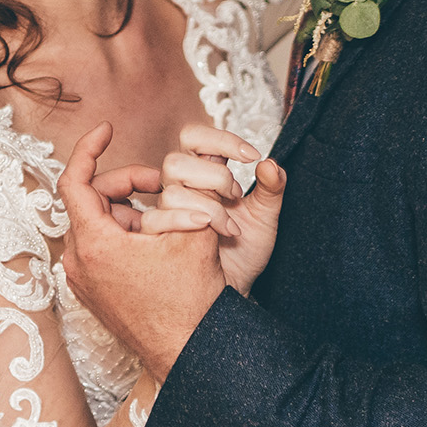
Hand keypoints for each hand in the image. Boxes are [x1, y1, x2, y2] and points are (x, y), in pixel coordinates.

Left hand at [59, 122, 228, 382]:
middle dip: (125, 184)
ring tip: (164, 215)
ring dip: (128, 211)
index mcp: (95, 244)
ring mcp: (84, 281)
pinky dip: (123, 234)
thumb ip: (191, 191)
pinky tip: (155, 239)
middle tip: (158, 183)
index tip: (107, 130)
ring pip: (97, 225)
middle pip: (90, 201)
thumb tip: (195, 163)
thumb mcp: (196, 233)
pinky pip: (100, 249)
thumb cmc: (191, 300)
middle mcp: (80, 263)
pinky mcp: (94, 294)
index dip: (89, 148)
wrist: (190, 353)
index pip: (74, 180)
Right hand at [158, 125, 288, 295]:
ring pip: (170, 190)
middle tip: (237, 195)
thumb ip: (272, 188)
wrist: (236, 289)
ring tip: (230, 225)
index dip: (220, 138)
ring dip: (206, 204)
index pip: (194, 137)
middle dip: (213, 176)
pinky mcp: (160, 237)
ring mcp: (168, 213)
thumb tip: (270, 164)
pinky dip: (184, 221)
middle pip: (176, 161)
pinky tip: (209, 231)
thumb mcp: (266, 216)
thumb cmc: (245, 252)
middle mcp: (182, 190)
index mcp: (203, 174)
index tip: (253, 156)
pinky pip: (154, 220)